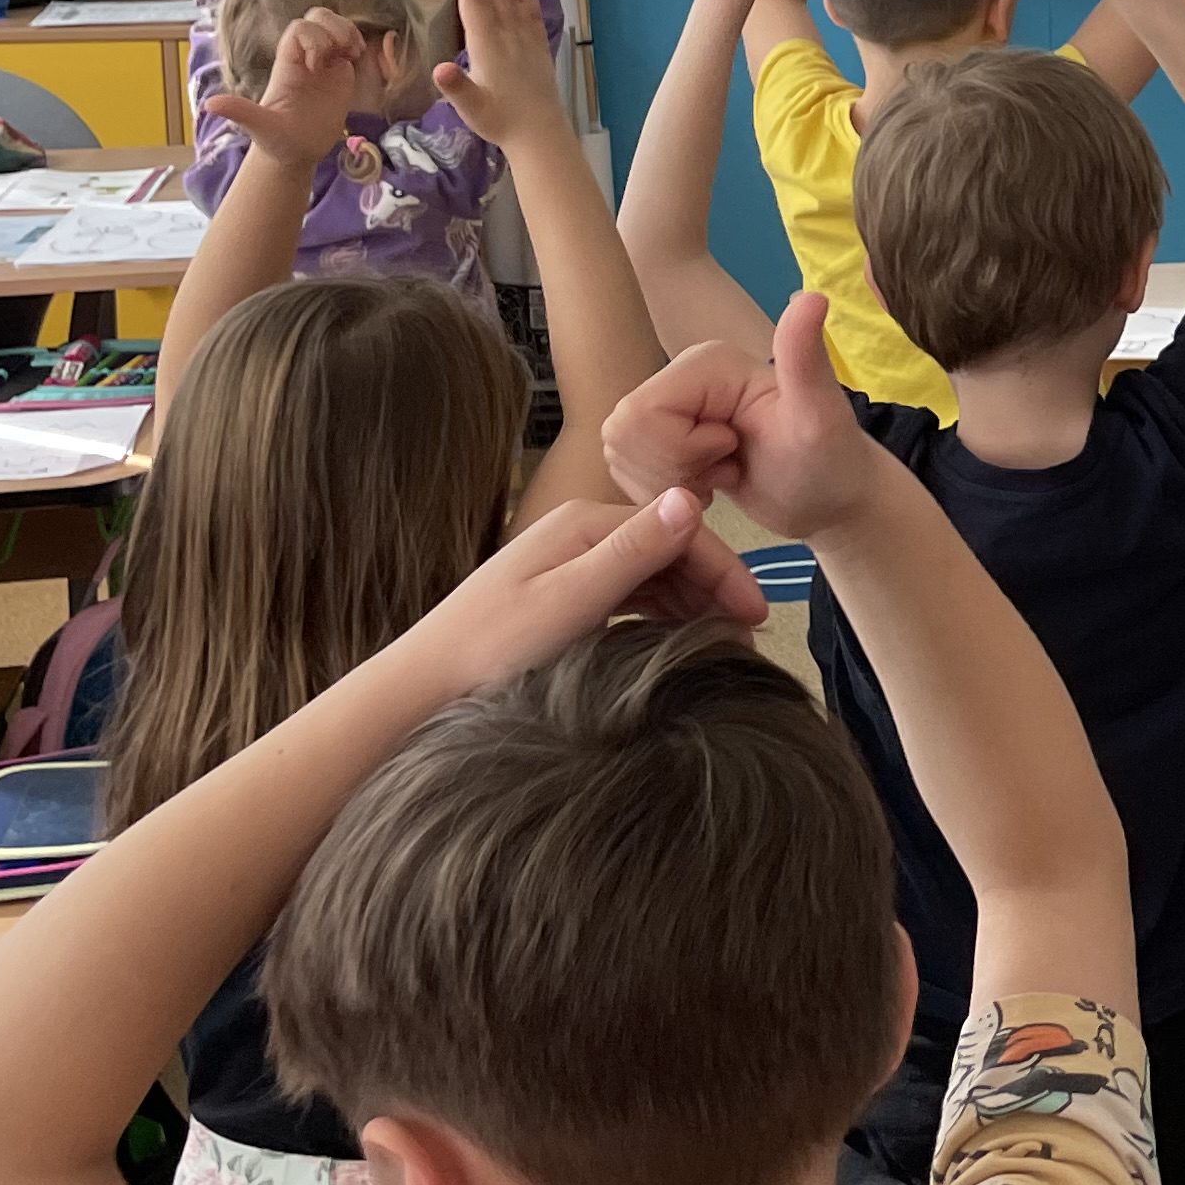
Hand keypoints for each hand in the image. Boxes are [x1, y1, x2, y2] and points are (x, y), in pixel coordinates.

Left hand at [203, 6, 375, 165]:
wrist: (297, 153)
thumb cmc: (277, 140)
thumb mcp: (260, 127)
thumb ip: (240, 112)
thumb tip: (209, 104)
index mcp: (287, 65)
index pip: (299, 30)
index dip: (312, 40)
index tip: (315, 68)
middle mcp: (305, 58)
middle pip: (316, 18)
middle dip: (332, 27)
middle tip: (342, 51)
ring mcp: (324, 63)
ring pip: (333, 25)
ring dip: (347, 31)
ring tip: (352, 53)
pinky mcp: (340, 72)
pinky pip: (348, 43)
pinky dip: (356, 43)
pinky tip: (356, 58)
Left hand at [405, 486, 762, 695]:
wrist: (425, 686)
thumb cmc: (492, 648)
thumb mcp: (571, 601)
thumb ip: (633, 551)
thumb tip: (692, 498)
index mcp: (584, 523)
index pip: (679, 529)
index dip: (725, 569)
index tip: (758, 614)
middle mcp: (581, 532)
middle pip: (670, 548)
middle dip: (715, 586)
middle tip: (752, 634)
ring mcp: (572, 563)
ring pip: (654, 573)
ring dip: (693, 601)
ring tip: (726, 641)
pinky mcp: (566, 594)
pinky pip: (632, 594)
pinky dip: (664, 612)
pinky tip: (681, 638)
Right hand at [428, 0, 558, 146]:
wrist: (540, 136)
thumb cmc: (500, 122)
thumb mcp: (471, 108)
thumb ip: (456, 87)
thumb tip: (439, 69)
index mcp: (487, 46)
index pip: (475, 0)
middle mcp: (507, 35)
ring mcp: (524, 39)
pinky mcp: (536, 46)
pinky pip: (530, 12)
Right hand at [604, 294, 883, 540]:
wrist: (828, 500)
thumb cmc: (828, 463)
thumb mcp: (820, 417)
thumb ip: (806, 359)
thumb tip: (813, 297)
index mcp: (705, 361)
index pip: (640, 416)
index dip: (680, 451)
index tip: (733, 450)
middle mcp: (679, 375)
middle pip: (623, 434)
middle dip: (673, 469)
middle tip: (729, 465)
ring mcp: (667, 406)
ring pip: (620, 455)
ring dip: (671, 483)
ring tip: (723, 474)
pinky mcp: (661, 436)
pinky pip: (625, 471)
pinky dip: (665, 493)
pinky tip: (709, 484)